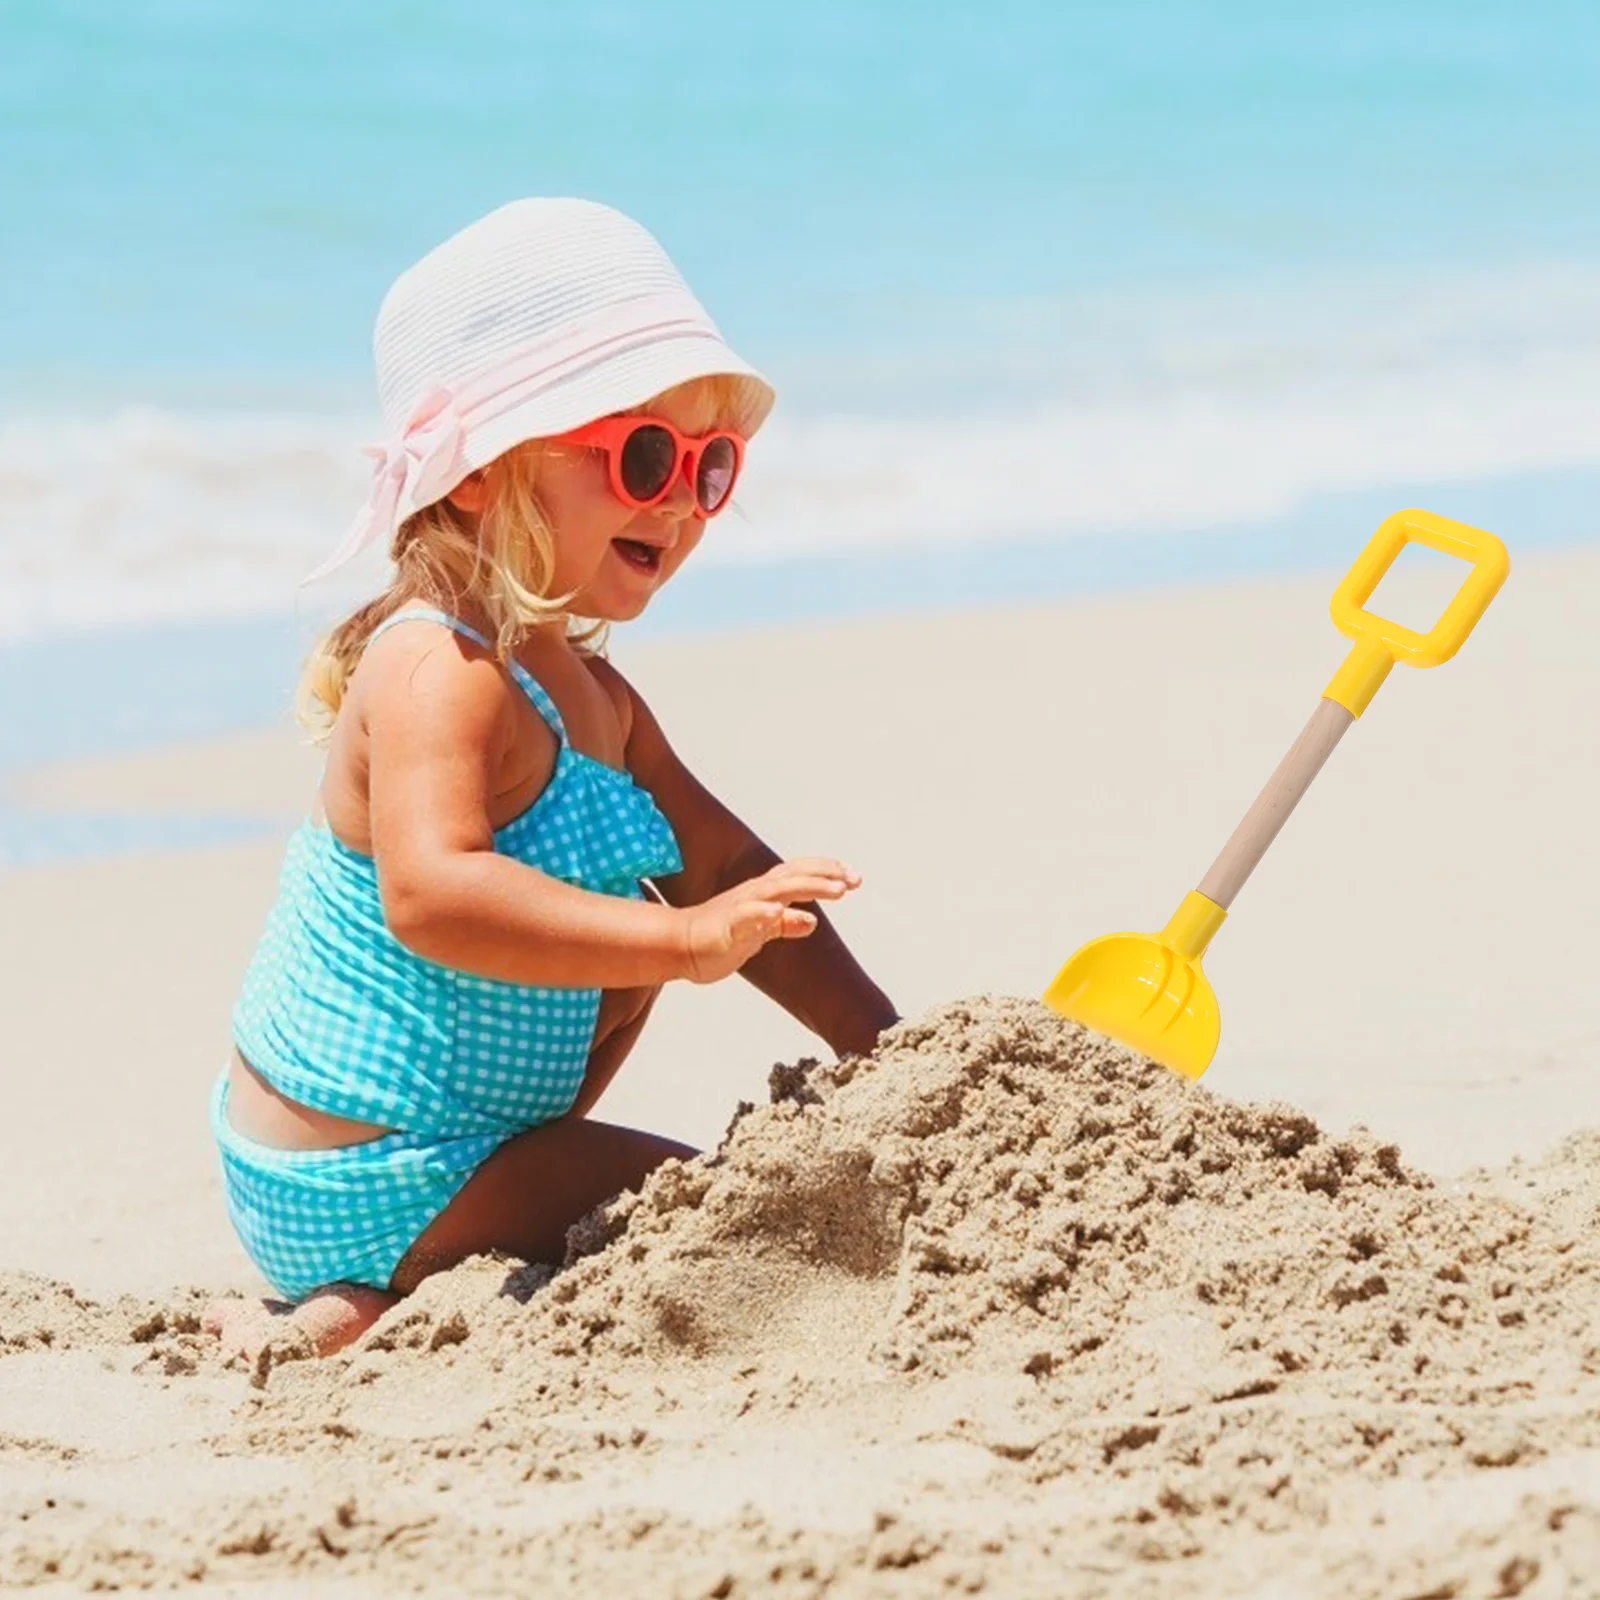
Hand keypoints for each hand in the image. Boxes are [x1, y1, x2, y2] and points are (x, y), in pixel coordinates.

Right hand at [679, 858, 860, 983]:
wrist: (680, 946)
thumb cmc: (721, 936)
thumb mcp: (761, 931)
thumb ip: (785, 924)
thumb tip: (812, 921)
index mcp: (764, 892)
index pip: (799, 872)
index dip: (826, 871)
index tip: (854, 877)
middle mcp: (755, 893)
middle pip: (793, 875)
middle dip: (825, 875)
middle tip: (854, 880)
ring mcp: (740, 907)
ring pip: (776, 890)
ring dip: (807, 886)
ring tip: (836, 889)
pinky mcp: (726, 927)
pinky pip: (745, 917)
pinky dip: (762, 912)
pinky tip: (778, 912)